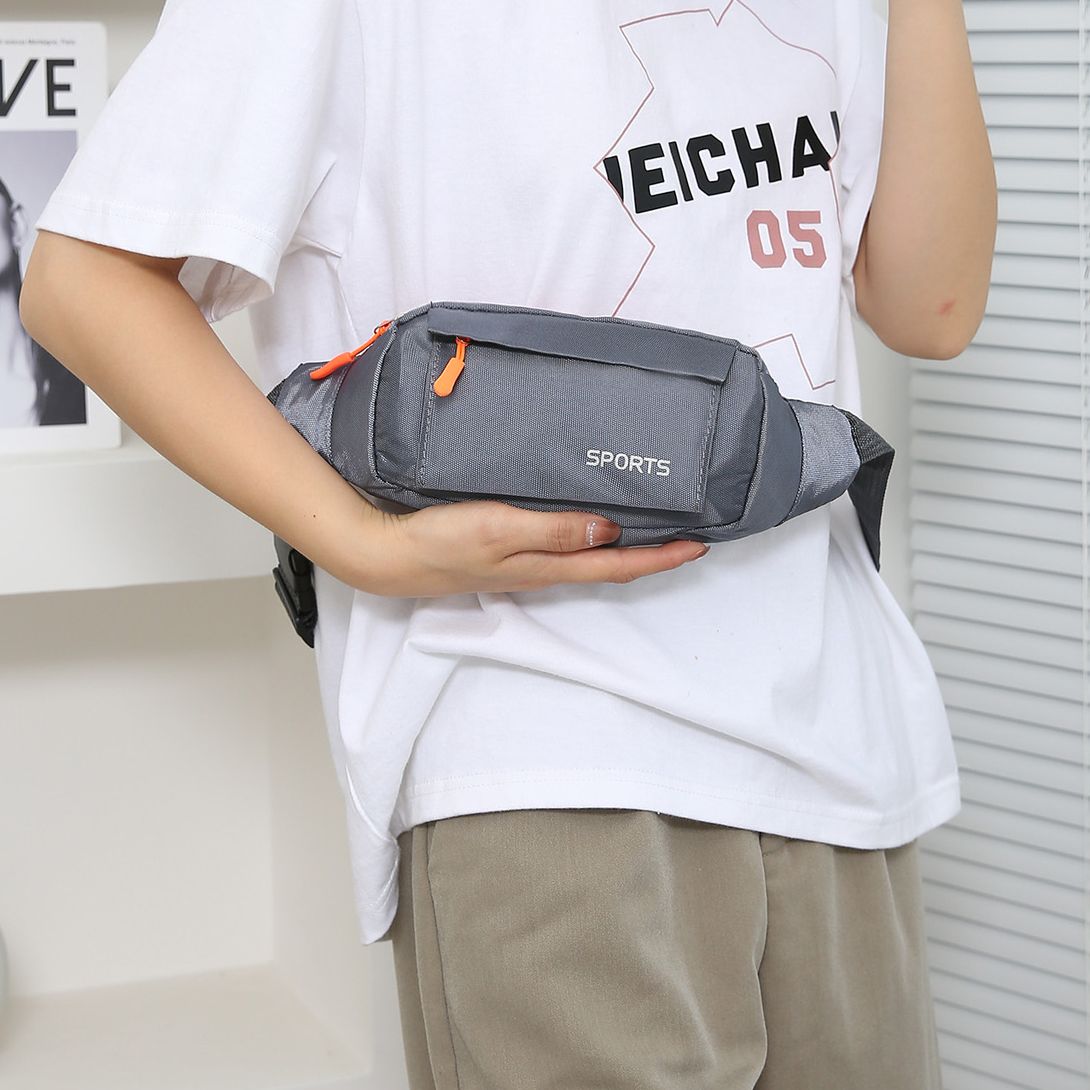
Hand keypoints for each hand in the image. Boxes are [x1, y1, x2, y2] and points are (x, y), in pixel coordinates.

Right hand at [328, 498, 707, 598]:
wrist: (388, 554)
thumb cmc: (440, 542)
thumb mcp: (500, 530)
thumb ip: (555, 531)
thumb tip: (611, 531)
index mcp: (548, 567)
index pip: (619, 564)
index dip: (662, 556)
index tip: (700, 542)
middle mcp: (544, 569)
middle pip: (612, 564)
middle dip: (655, 552)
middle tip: (692, 531)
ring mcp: (525, 563)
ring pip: (590, 556)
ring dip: (625, 545)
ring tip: (655, 524)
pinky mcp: (508, 550)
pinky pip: (563, 545)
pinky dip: (590, 535)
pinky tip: (592, 519)